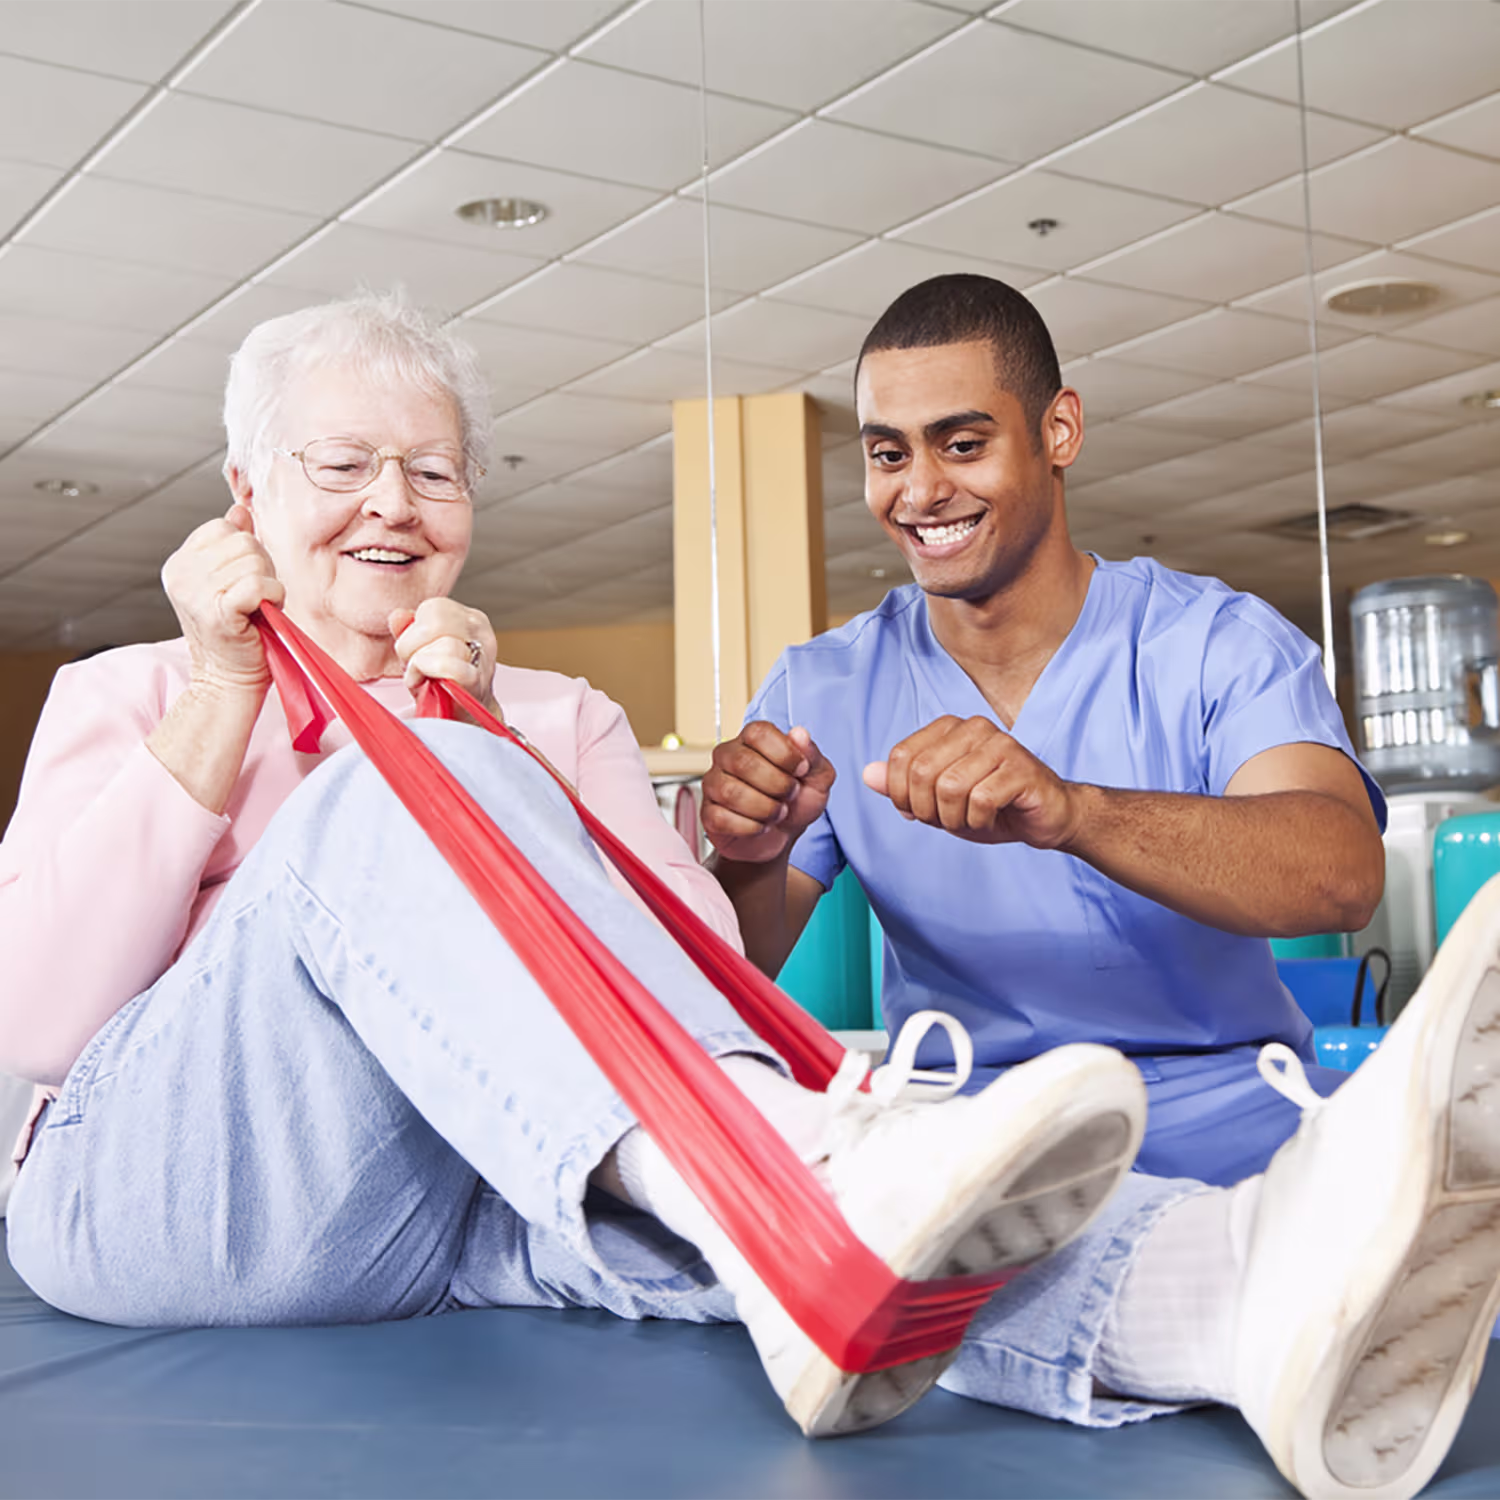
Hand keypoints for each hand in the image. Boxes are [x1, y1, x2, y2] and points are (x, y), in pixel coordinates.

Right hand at [161, 502, 284, 695]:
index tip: (243, 583)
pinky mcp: (217, 611)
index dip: (246, 552)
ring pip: (254, 561)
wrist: (228, 681)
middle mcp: (181, 573)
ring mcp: (195, 592)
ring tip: (256, 609)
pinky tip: (264, 614)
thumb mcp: (228, 582)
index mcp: (179, 563)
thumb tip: (240, 510)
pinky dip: (273, 597)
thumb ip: (231, 545)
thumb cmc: (236, 634)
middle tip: (254, 600)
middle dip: (261, 568)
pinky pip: (259, 585)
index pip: (223, 527)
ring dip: (269, 586)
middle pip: (243, 541)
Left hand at [389, 598, 498, 715]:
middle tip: (415, 665)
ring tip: (424, 678)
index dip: (414, 629)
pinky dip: (433, 673)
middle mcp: (479, 631)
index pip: (434, 607)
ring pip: (444, 644)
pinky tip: (430, 684)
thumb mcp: (422, 650)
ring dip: (421, 665)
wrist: (464, 719)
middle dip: (414, 644)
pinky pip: (451, 667)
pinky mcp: (478, 681)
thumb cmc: (442, 683)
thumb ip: (408, 630)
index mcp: (467, 617)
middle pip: (437, 620)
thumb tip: (397, 616)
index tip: (413, 651)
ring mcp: (483, 656)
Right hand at [701, 722, 835, 862]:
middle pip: (744, 763)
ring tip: (778, 812)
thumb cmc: (797, 801)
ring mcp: (714, 783)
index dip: (785, 754)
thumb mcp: (817, 777)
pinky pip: (722, 818)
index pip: (759, 733)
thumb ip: (812, 754)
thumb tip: (799, 734)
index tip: (801, 770)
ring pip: (731, 792)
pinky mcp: (709, 813)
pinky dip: (751, 827)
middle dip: (777, 785)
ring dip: (765, 808)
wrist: (783, 837)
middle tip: (790, 795)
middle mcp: (728, 756)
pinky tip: (761, 826)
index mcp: (753, 739)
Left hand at [864, 715, 1084, 848]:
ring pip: (949, 787)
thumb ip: (902, 786)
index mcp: (950, 728)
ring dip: (953, 818)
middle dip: (926, 809)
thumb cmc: (992, 806)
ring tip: (969, 819)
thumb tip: (867, 774)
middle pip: (922, 773)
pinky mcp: (1021, 767)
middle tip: (946, 820)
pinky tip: (991, 817)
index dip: (901, 794)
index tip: (917, 812)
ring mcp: (1000, 744)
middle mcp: (974, 727)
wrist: (1047, 817)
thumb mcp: (937, 800)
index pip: (901, 757)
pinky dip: (978, 821)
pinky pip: (980, 800)